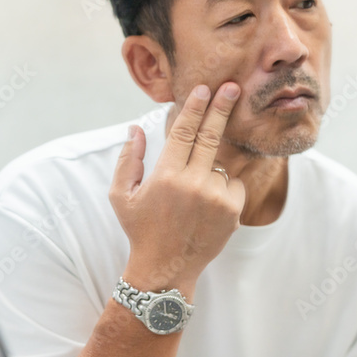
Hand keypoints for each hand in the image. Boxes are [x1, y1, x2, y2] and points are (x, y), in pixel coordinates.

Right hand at [110, 82, 245, 294]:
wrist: (166, 269)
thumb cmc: (141, 229)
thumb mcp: (122, 196)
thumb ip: (129, 159)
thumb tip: (135, 127)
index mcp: (166, 176)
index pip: (184, 131)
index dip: (195, 107)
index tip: (205, 88)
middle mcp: (193, 183)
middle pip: (211, 136)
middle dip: (222, 108)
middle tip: (233, 86)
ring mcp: (216, 198)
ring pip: (221, 166)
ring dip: (211, 171)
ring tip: (194, 199)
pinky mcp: (234, 211)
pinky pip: (234, 185)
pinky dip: (224, 189)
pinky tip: (207, 209)